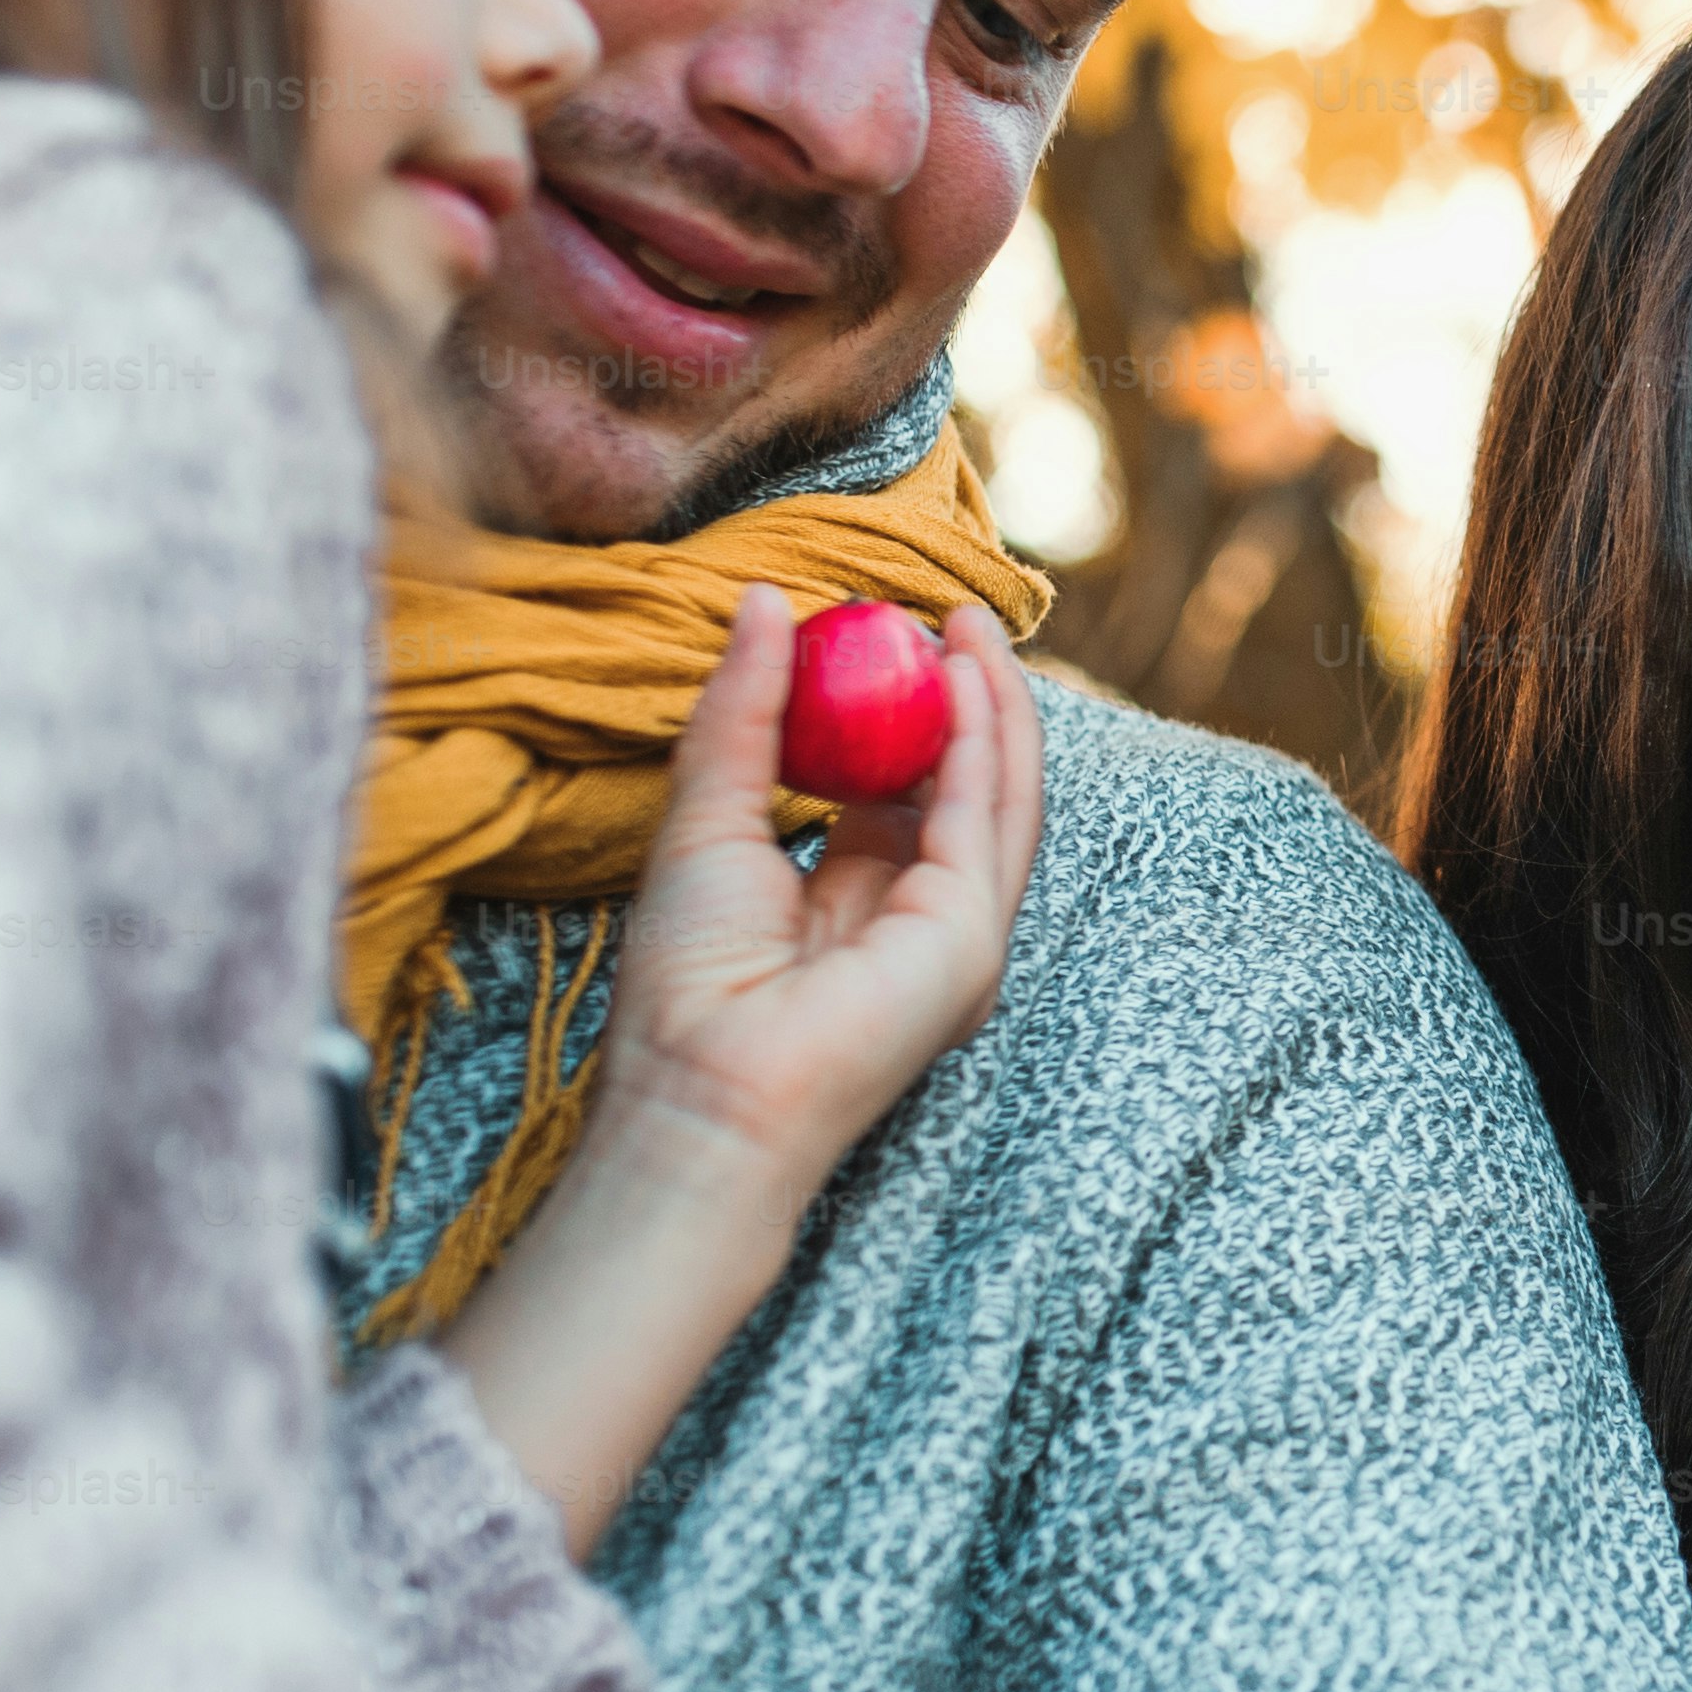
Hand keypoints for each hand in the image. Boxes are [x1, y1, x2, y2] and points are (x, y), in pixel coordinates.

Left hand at [589, 585, 1047, 1186]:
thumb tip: (760, 606)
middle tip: (950, 610)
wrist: (702, 1084)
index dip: (906, 708)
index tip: (887, 632)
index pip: (906, 788)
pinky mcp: (969, 935)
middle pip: (969, 786)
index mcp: (861, 899)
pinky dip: (985, 741)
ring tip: (968, 624)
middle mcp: (922, 916)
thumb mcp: (707, 819)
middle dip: (968, 694)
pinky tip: (962, 677)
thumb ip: (741, 716)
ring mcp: (957, 931)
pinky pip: (990, 819)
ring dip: (994, 705)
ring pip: (1001, 796)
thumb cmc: (689, 982)